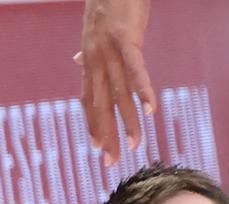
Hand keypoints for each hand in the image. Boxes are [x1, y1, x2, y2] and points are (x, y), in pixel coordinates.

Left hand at [77, 0, 156, 165]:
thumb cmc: (108, 3)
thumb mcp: (96, 31)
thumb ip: (89, 50)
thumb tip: (77, 59)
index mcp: (90, 60)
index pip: (89, 100)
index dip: (93, 125)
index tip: (98, 149)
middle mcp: (95, 59)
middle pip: (102, 104)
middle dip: (107, 135)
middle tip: (111, 162)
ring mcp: (108, 50)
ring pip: (119, 92)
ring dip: (128, 121)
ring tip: (136, 144)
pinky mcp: (125, 38)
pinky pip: (134, 69)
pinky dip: (143, 89)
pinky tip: (151, 109)